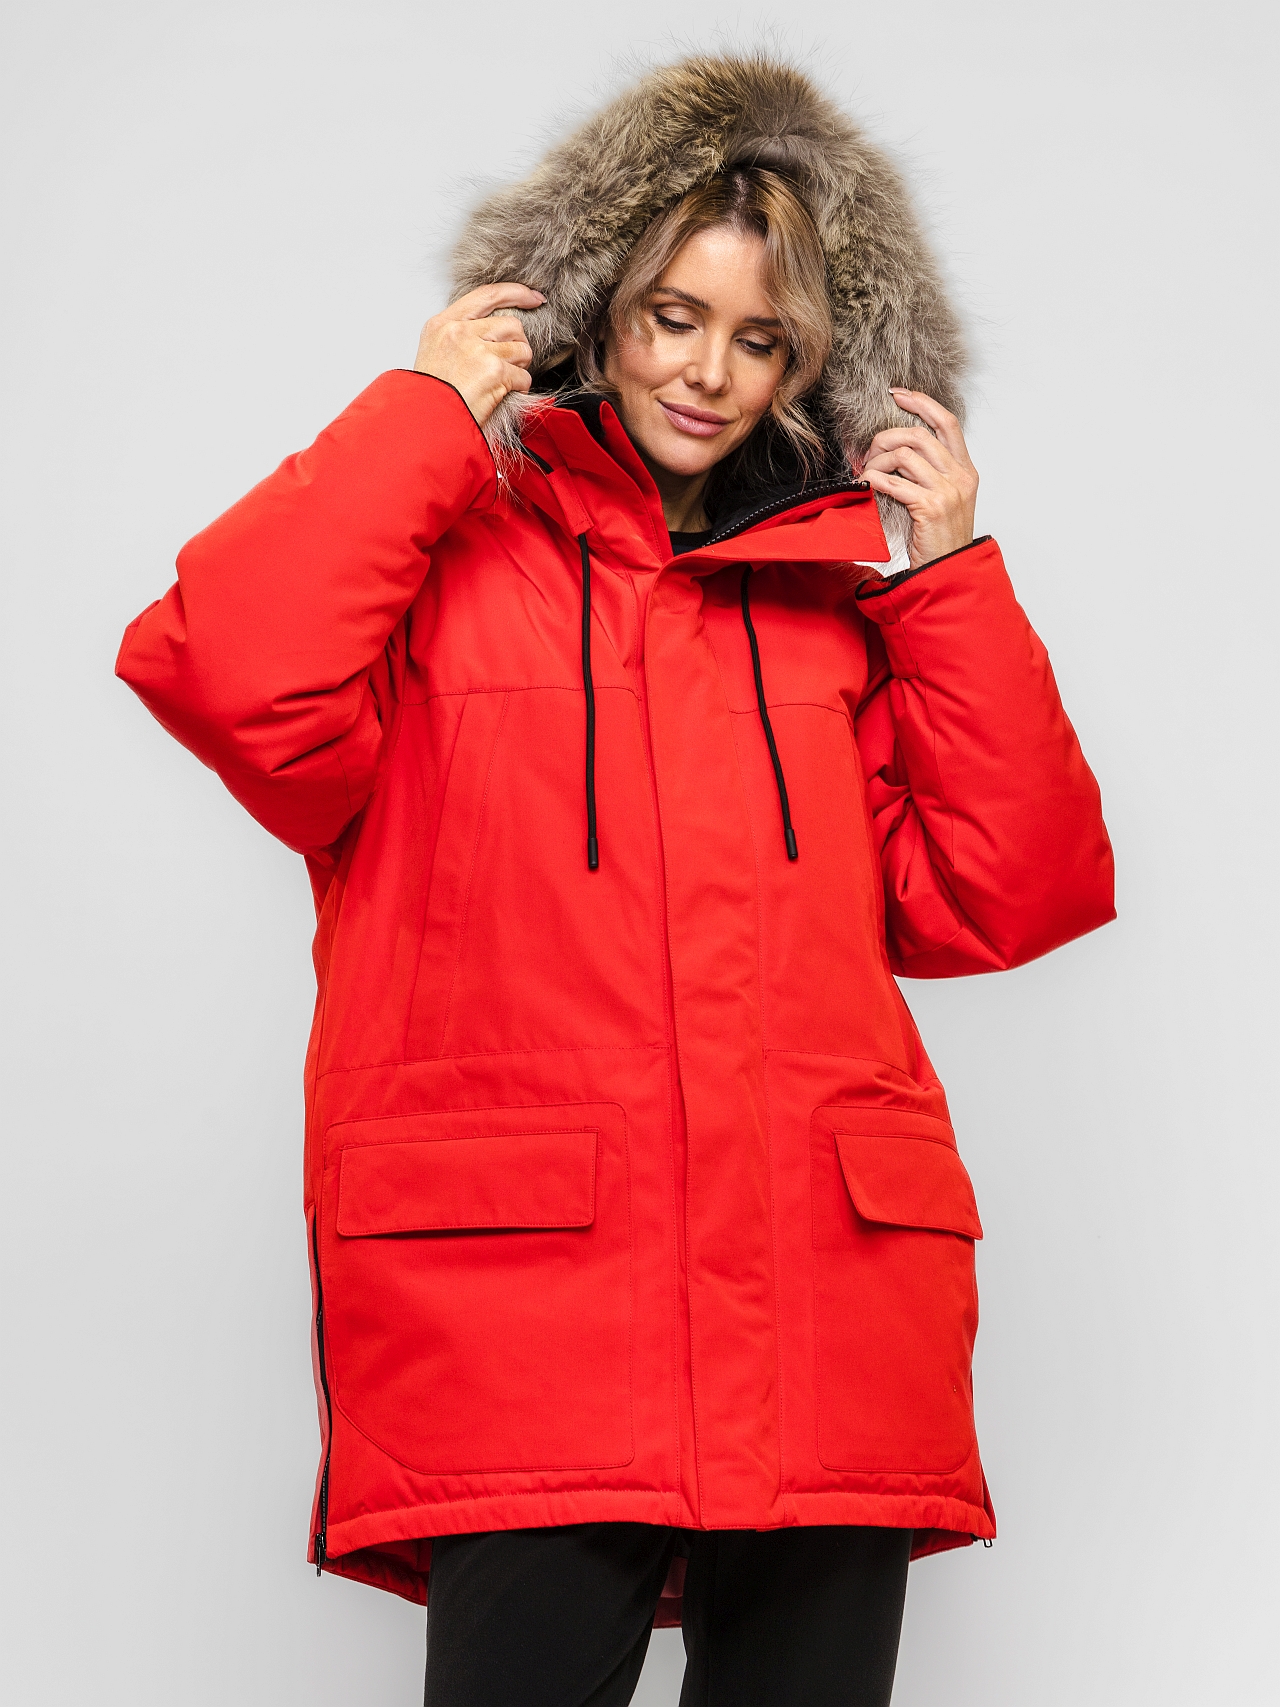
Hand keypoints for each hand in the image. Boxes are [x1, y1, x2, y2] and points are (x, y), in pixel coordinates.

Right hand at [414, 283, 544, 426]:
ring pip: (522, 349)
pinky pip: (523, 376)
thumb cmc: (431, 396)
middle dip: (517, 345)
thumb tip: (495, 330)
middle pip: (512, 324)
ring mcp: (478, 350)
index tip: (534, 297)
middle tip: (507, 364)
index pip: (487, 295)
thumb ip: (461, 335)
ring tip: (501, 381)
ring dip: (519, 367)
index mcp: (444, 324)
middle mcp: (461, 332)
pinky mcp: (494, 371)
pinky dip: (519, 387)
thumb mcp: (435, 352)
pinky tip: (502, 394)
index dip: (516, 293)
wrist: (425, 422)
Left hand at [859, 389, 978, 569]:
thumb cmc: (938, 539)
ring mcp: (947, 491)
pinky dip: (874, 480)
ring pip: (904, 455)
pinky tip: (867, 485)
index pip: (946, 422)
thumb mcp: (941, 499)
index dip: (922, 402)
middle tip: (870, 451)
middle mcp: (960, 477)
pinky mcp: (930, 507)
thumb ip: (926, 472)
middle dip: (886, 438)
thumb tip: (894, 450)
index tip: (898, 395)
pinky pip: (894, 482)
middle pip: (918, 435)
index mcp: (965, 470)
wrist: (948, 571)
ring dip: (877, 462)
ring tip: (867, 474)